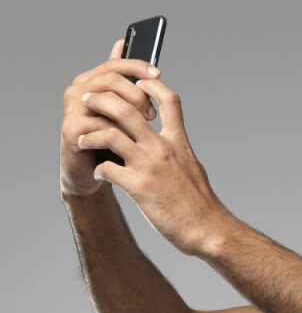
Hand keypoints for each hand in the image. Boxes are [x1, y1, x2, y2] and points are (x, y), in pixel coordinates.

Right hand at [60, 39, 160, 197]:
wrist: (90, 175)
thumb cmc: (107, 143)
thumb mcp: (118, 113)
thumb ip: (120, 82)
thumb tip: (122, 43)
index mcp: (89, 82)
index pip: (114, 65)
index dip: (137, 66)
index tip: (158, 74)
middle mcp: (77, 91)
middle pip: (111, 80)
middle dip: (137, 94)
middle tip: (152, 114)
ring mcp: (72, 110)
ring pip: (108, 103)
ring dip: (131, 117)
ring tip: (144, 131)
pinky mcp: (72, 130)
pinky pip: (103, 127)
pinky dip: (122, 136)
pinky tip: (133, 145)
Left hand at [76, 70, 230, 256]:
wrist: (209, 230)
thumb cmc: (202, 205)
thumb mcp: (193, 168)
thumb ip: (179, 152)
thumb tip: (173, 145)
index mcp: (178, 142)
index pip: (168, 99)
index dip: (150, 86)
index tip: (136, 82)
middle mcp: (163, 148)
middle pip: (127, 109)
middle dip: (102, 99)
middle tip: (88, 99)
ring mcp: (149, 167)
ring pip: (110, 134)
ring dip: (90, 133)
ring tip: (81, 138)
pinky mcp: (139, 188)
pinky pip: (107, 169)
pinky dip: (97, 169)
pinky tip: (98, 173)